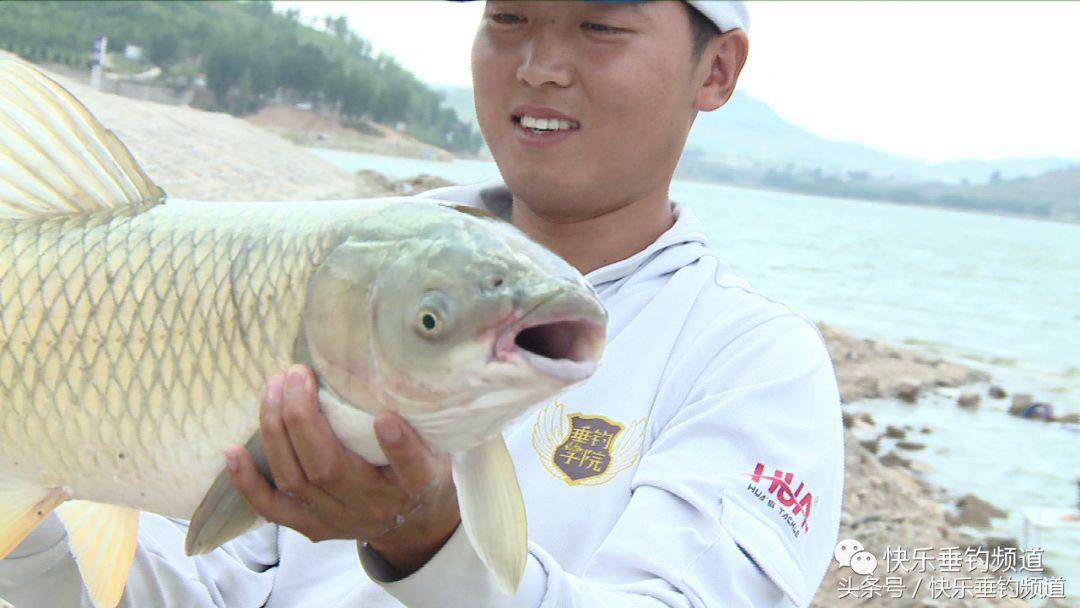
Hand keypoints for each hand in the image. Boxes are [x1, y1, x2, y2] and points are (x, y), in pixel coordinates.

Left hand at [226, 364, 460, 575]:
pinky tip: (231, 451)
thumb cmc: (419, 467)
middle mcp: (374, 506)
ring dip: (276, 430)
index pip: (411, 469)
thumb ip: (419, 416)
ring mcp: (338, 520)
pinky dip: (248, 482)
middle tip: (297, 374)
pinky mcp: (311, 527)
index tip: (385, 418)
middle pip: (330, 468)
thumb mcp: (437, 443)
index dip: (398, 447)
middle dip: (304, 418)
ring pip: (296, 480)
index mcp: (415, 484)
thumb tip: (390, 363)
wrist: (412, 522)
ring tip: (274, 387)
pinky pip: (272, 509)